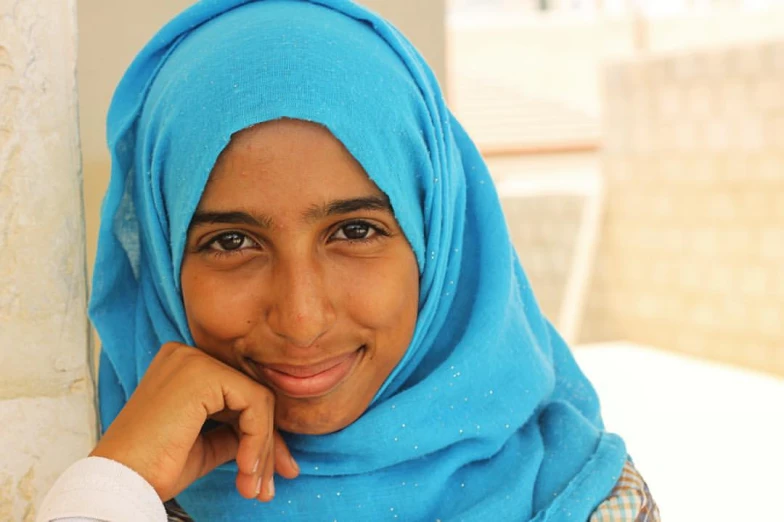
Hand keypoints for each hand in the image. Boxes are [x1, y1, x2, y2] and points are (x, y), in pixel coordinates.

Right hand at [90, 342, 298, 501]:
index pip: (237, 395)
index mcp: (184, 367)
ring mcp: (195, 360)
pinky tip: (245, 468)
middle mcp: (188, 355)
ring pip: (258, 400)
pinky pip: (254, 403)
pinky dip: (257, 439)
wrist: (122, 482)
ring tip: (255, 486)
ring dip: (263, 449)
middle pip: (250, 396)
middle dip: (266, 444)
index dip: (258, 435)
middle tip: (268, 486)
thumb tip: (270, 438)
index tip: (266, 472)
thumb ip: (233, 431)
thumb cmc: (153, 467)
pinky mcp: (203, 374)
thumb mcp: (204, 444)